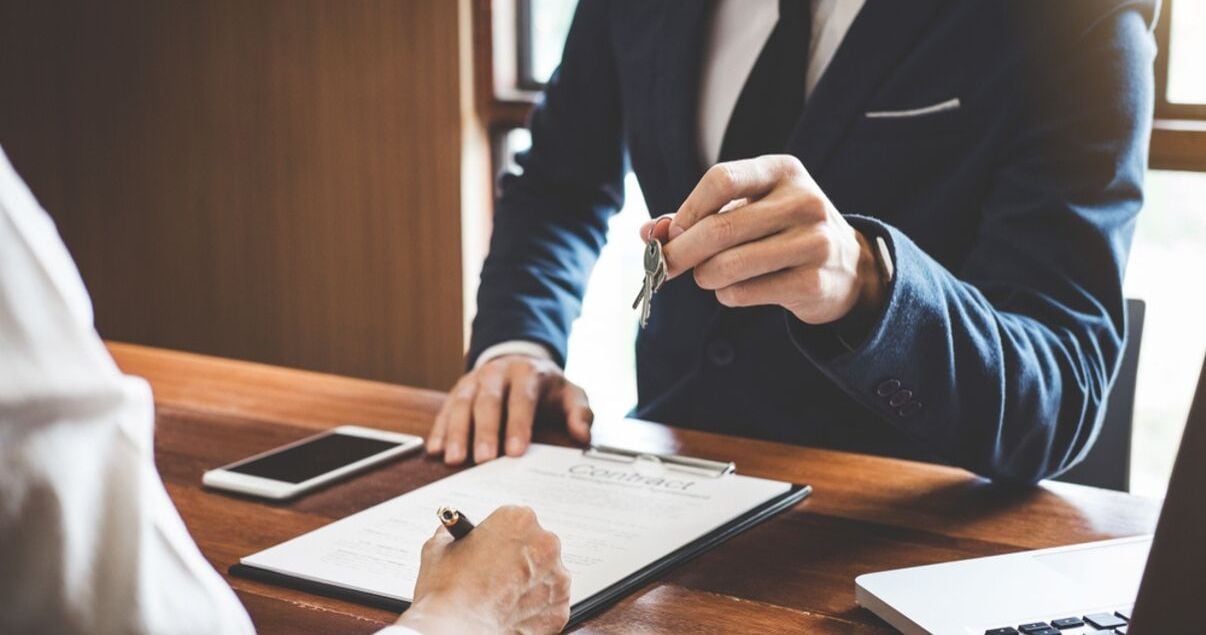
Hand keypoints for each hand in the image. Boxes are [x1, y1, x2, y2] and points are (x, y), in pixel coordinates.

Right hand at [395, 506, 571, 634]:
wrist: (457, 632)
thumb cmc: (448, 591)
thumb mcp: (439, 548)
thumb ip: (454, 534)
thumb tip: (452, 533)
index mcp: (519, 520)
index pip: (515, 521)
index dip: (501, 537)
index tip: (493, 548)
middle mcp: (545, 543)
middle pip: (535, 545)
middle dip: (519, 559)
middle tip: (497, 575)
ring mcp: (557, 577)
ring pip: (545, 575)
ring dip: (529, 583)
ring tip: (502, 598)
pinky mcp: (560, 608)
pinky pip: (549, 603)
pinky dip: (535, 608)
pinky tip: (511, 612)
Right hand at [427, 354, 592, 464]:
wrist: (520, 361)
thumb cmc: (547, 387)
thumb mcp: (570, 393)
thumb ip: (580, 412)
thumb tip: (582, 435)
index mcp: (528, 373)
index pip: (522, 399)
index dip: (518, 424)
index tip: (516, 451)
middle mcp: (498, 372)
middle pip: (488, 401)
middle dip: (485, 431)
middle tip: (484, 460)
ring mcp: (475, 379)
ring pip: (462, 404)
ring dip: (457, 432)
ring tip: (455, 460)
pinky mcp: (459, 390)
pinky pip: (446, 408)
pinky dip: (440, 429)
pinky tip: (435, 450)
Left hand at [641, 155, 885, 326]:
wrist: (846, 267)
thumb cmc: (781, 232)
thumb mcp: (748, 210)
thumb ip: (697, 217)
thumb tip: (649, 233)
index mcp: (783, 171)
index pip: (721, 179)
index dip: (688, 210)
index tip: (673, 232)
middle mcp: (804, 201)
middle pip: (720, 228)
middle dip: (681, 252)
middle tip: (666, 266)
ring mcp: (814, 242)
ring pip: (728, 265)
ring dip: (705, 277)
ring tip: (710, 276)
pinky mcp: (813, 282)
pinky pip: (744, 293)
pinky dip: (727, 295)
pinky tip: (737, 289)